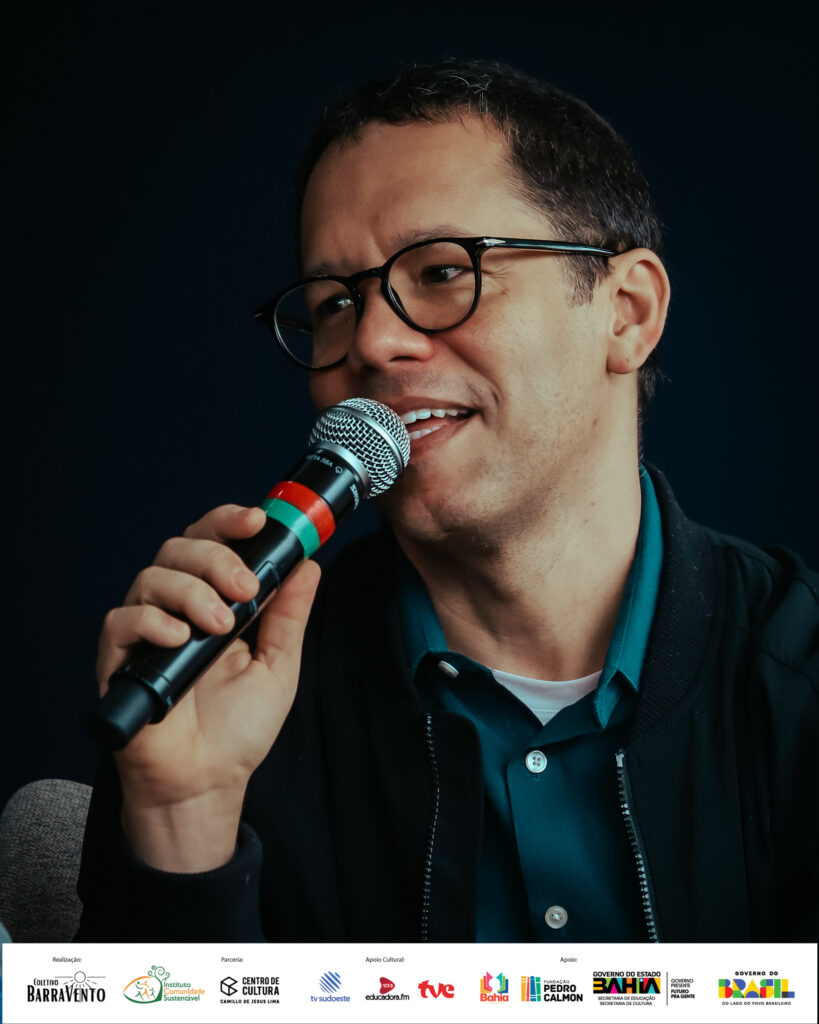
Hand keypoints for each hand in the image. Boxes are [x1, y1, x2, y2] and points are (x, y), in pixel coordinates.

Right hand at [96, 504, 320, 871]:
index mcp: (214, 601)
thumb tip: (309, 565)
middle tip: (245, 588)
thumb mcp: (279, 664)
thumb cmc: (239, 728)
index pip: (212, 542)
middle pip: (180, 548)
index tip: (258, 520)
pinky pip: (122, 620)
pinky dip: (151, 622)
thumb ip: (289, 614)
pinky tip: (181, 639)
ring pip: (152, 576)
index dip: (229, 522)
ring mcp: (146, 632)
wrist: (206, 782)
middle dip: (216, 557)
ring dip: (191, 592)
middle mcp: (176, 607)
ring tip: (219, 627)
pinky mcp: (118, 660)